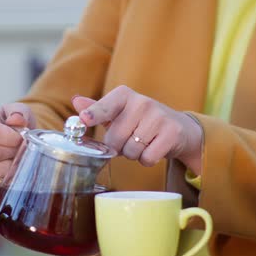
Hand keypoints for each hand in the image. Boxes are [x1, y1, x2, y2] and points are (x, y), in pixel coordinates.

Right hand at [0, 103, 35, 194]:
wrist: (19, 141)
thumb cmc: (18, 126)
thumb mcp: (22, 113)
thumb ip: (20, 112)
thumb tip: (16, 120)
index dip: (12, 138)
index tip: (22, 137)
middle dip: (12, 153)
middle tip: (21, 150)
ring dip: (8, 168)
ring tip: (17, 160)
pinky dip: (4, 181)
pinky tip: (13, 173)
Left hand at [72, 85, 202, 174]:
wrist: (178, 128)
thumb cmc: (141, 121)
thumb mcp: (119, 113)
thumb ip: (97, 109)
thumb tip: (76, 101)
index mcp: (124, 95)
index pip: (105, 107)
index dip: (93, 114)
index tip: (84, 119)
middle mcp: (142, 102)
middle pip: (115, 138)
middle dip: (119, 147)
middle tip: (130, 139)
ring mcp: (158, 116)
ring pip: (131, 151)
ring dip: (133, 154)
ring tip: (143, 143)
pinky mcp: (171, 133)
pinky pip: (147, 158)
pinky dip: (147, 160)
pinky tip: (153, 149)